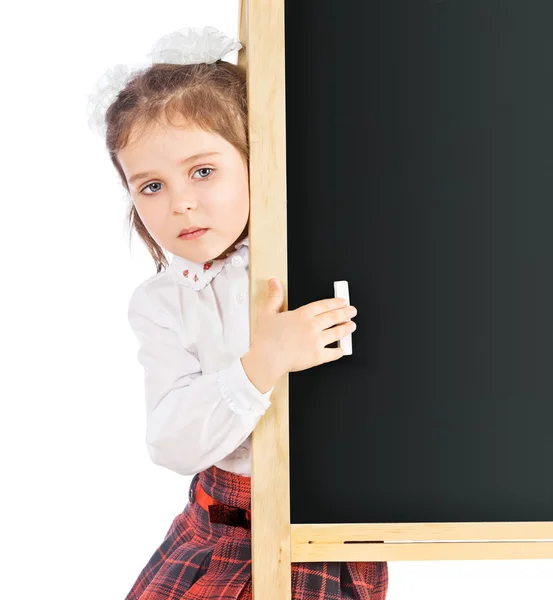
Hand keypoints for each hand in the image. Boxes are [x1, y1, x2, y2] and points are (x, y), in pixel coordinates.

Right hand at [241, 278, 356, 391]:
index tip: (343, 301)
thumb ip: (274, 296)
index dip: (335, 302)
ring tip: (352, 326)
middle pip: (334, 317)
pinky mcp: (317, 356)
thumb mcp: (267, 312)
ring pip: (337, 333)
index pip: (324, 305)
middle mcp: (312, 326)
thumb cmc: (266, 338)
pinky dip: (340, 351)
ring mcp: (316, 342)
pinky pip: (333, 353)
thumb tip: (274, 282)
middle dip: (345, 313)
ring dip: (346, 329)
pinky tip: (343, 349)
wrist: (267, 359)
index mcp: (302, 315)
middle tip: (352, 311)